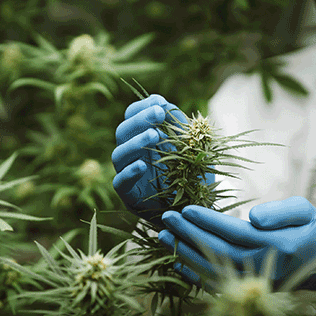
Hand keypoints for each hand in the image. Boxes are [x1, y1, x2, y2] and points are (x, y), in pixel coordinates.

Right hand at [111, 94, 186, 224]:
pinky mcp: (129, 196)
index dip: (142, 107)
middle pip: (123, 131)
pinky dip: (129, 172)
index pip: (132, 117)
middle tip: (159, 113)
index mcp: (144, 139)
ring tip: (155, 135)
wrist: (196, 212)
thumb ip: (180, 127)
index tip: (160, 103)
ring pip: (119, 154)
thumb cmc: (194, 178)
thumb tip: (165, 103)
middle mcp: (132, 155)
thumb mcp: (193, 149)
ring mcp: (128, 175)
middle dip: (140, 119)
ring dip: (135, 142)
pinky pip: (120, 182)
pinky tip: (142, 165)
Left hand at [158, 197, 315, 293]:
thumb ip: (281, 211)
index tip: (186, 209)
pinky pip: (216, 283)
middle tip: (166, 218)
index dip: (208, 221)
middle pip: (217, 250)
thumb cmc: (309, 229)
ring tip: (163, 236)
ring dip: (185, 252)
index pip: (234, 232)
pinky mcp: (247, 288)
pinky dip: (194, 274)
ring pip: (212, 268)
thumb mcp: (304, 212)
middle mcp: (262, 266)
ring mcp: (253, 281)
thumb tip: (253, 217)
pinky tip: (176, 260)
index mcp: (277, 245)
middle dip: (189, 234)